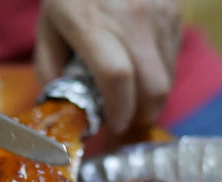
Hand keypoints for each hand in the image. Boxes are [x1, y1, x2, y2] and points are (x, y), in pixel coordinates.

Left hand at [35, 0, 180, 133]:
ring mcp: (158, 13)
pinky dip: (159, 79)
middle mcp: (130, 17)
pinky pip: (172, 61)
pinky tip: (140, 77)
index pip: (116, 76)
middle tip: (124, 127)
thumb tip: (66, 108)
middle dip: (141, 118)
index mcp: (90, 21)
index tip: (113, 128)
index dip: (120, 110)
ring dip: (151, 102)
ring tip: (131, 104)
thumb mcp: (47, 28)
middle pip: (152, 87)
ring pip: (167, 78)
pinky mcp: (174, 12)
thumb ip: (50, 70)